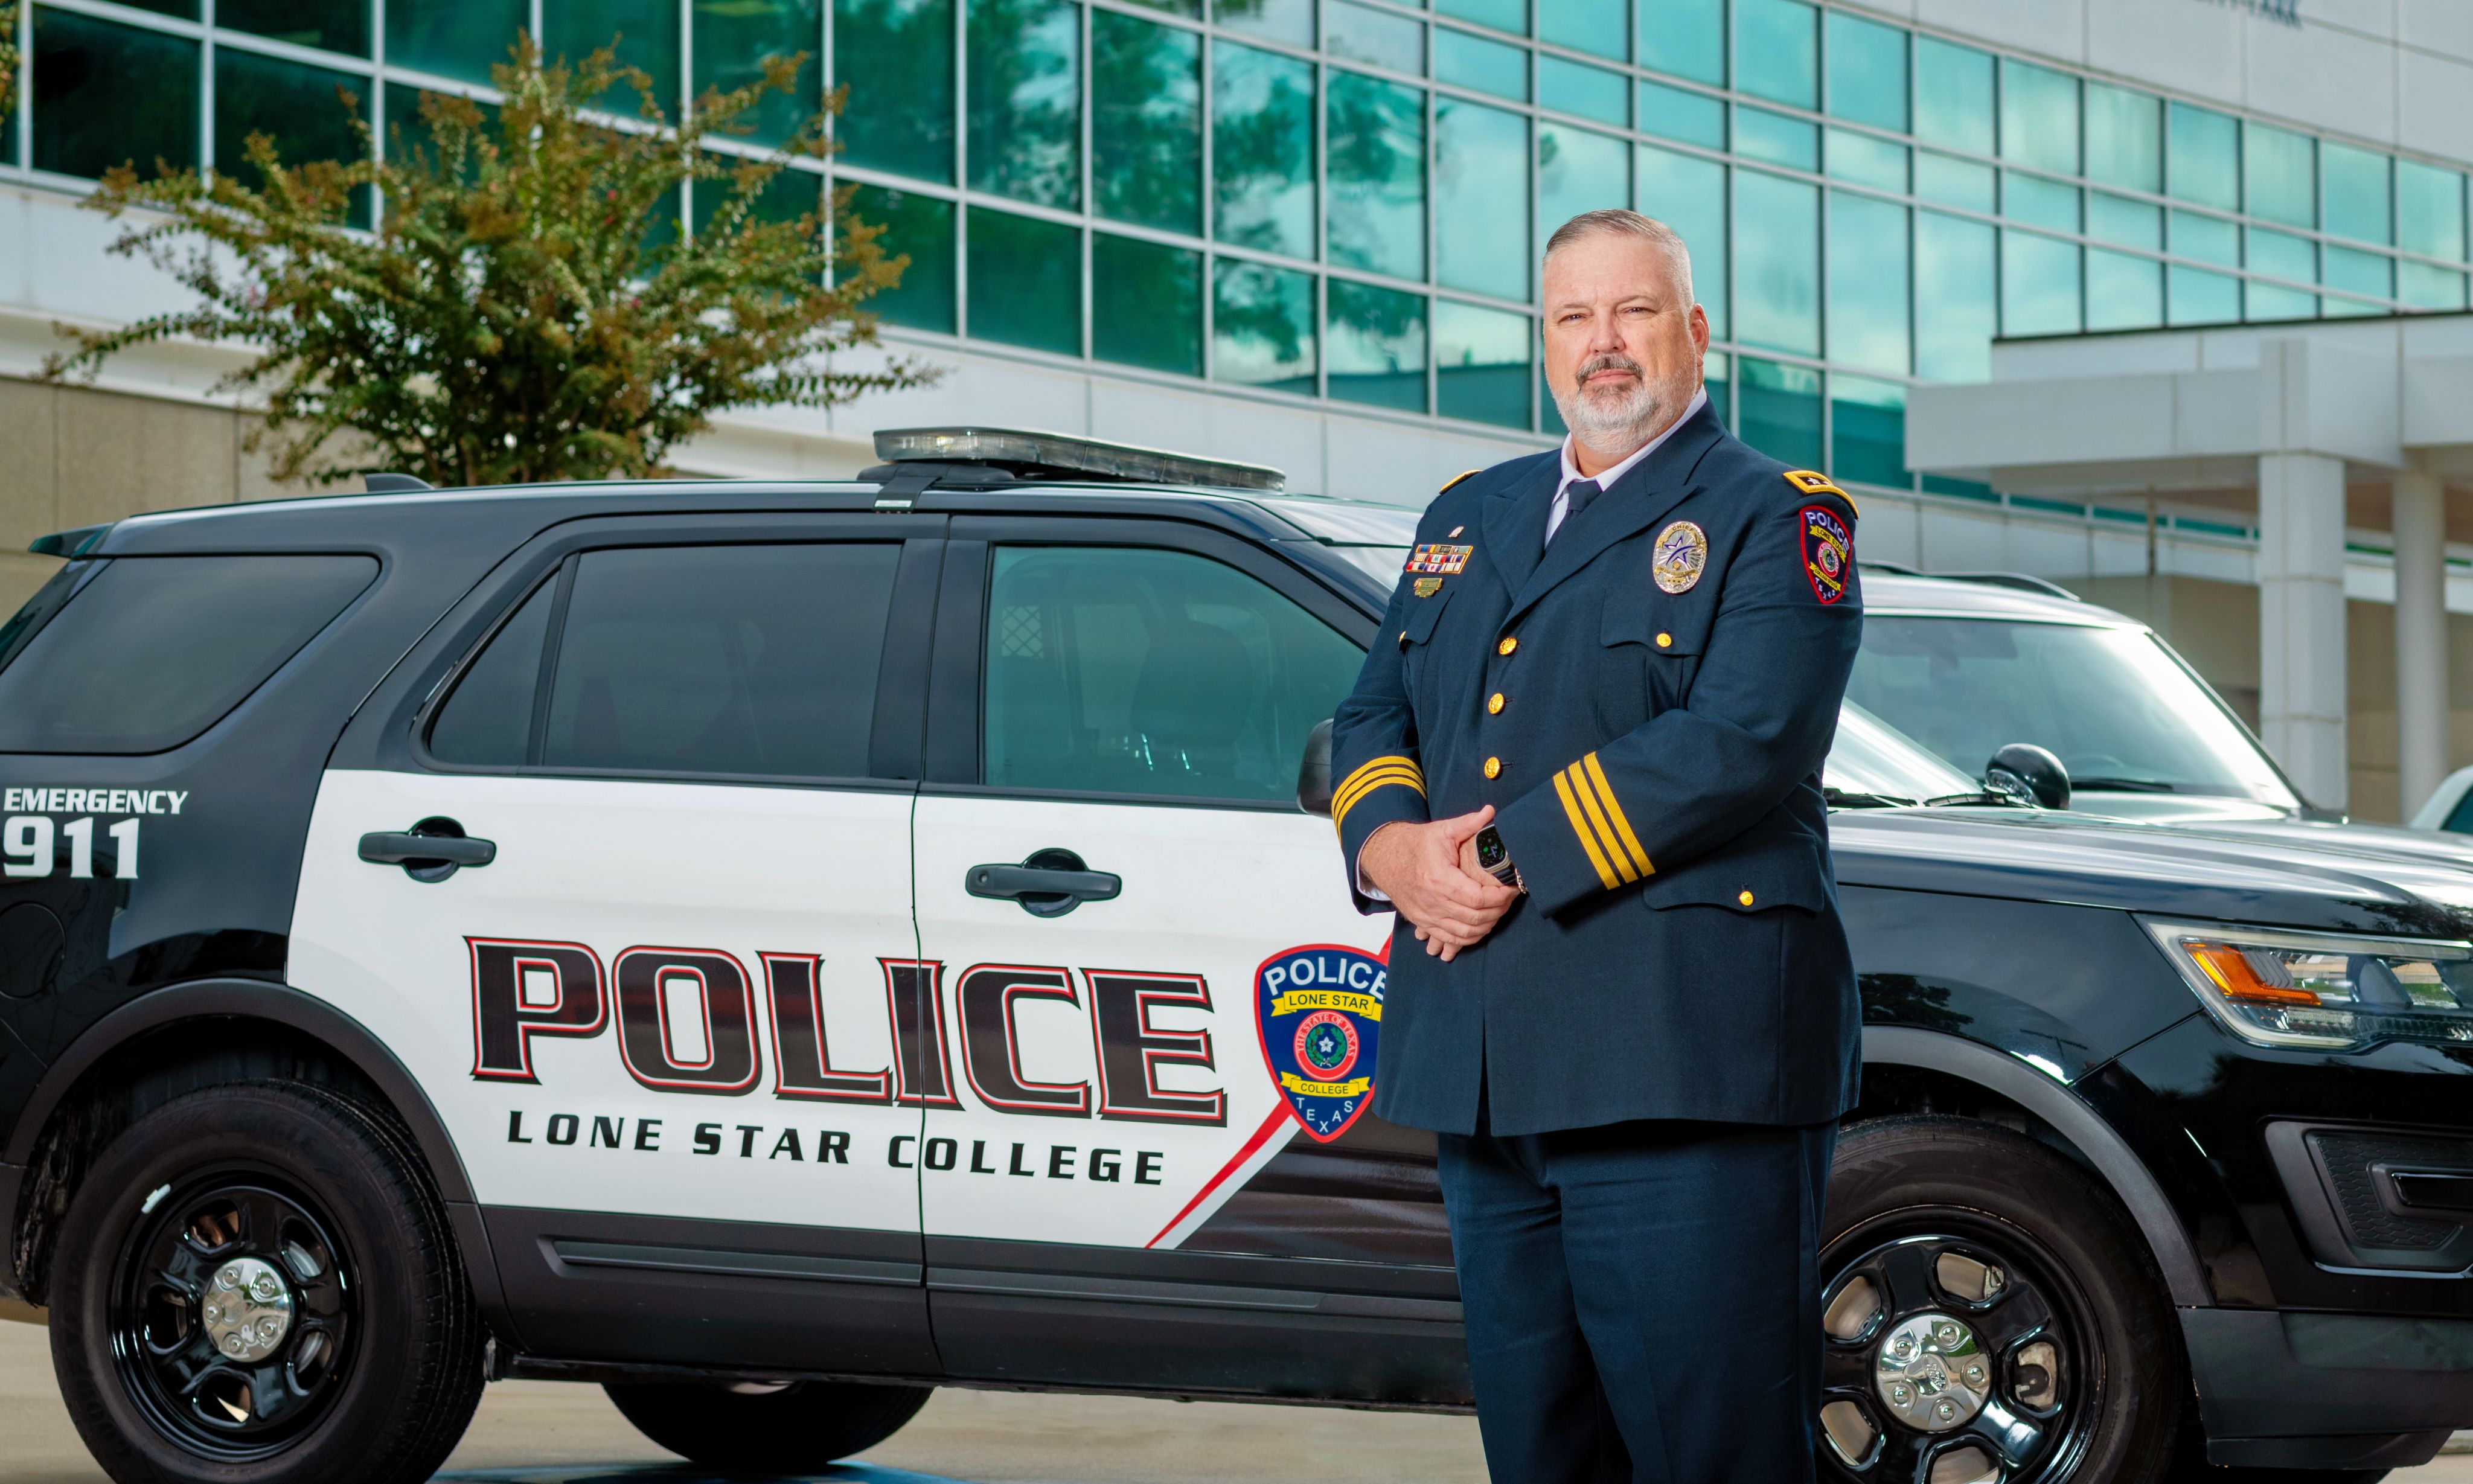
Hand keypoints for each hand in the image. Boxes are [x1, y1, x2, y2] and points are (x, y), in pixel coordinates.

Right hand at [1360, 807, 1518, 961]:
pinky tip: (1480, 927)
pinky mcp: (1422, 923)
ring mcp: (1426, 915)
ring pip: (1465, 933)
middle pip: (1475, 918)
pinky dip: (1469, 938)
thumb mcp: (1442, 830)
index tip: (1511, 888)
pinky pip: (1450, 939)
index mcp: (1439, 878)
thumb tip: (1491, 811)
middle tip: (1509, 899)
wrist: (1384, 858)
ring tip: (1498, 911)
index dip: (1500, 896)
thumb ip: (1468, 824)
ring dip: (1487, 926)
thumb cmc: (1415, 844)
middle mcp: (1432, 901)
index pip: (1478, 898)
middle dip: (1498, 911)